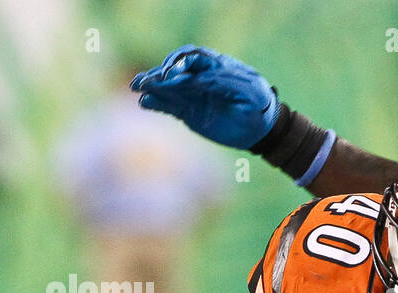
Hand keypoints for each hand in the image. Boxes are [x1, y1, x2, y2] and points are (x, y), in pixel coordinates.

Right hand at [131, 45, 278, 148]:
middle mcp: (201, 77)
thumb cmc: (258, 106)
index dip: (182, 65)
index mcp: (216, 67)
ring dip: (152, 85)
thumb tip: (195, 80)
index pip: (194, 59)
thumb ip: (222, 83)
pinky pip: (169, 105)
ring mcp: (193, 94)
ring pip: (168, 86)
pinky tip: (144, 103)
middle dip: (160, 73)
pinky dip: (156, 103)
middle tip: (148, 81)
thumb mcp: (248, 93)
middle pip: (175, 69)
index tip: (174, 76)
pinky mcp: (188, 111)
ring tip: (137, 88)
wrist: (261, 128)